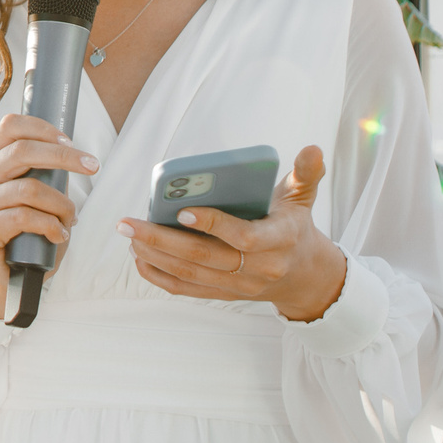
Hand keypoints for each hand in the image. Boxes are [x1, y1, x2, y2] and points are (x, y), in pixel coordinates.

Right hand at [0, 113, 97, 319]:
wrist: (11, 274)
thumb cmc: (30, 230)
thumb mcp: (41, 193)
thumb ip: (48, 171)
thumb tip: (76, 153)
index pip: (9, 127)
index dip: (42, 128)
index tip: (70, 142)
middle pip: (22, 151)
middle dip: (64, 157)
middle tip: (92, 166)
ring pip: (29, 189)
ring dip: (61, 205)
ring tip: (70, 220)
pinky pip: (23, 217)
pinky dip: (50, 225)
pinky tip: (59, 235)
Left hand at [119, 145, 347, 321]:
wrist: (304, 275)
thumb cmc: (294, 226)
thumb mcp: (303, 198)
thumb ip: (306, 173)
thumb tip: (313, 148)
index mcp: (279, 240)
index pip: (244, 237)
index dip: (212, 225)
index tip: (181, 209)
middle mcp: (258, 268)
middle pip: (204, 258)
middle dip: (162, 240)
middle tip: (129, 223)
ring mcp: (239, 285)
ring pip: (190, 274)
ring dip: (154, 256)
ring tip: (129, 235)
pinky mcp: (224, 294)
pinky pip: (187, 289)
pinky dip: (159, 276)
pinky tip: (139, 257)